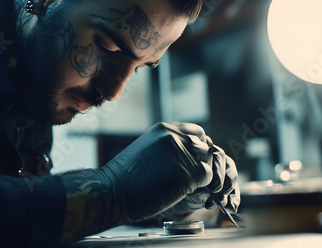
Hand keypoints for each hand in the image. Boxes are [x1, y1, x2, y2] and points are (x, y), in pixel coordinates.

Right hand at [99, 122, 238, 223]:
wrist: (112, 192)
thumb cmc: (124, 178)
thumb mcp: (146, 150)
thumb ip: (166, 148)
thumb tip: (185, 156)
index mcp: (164, 130)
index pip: (197, 132)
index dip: (199, 147)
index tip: (195, 159)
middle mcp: (175, 137)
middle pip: (205, 147)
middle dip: (202, 162)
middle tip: (192, 177)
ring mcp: (183, 154)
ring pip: (209, 162)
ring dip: (202, 175)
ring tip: (188, 186)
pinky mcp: (189, 173)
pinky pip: (208, 177)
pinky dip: (202, 187)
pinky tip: (186, 192)